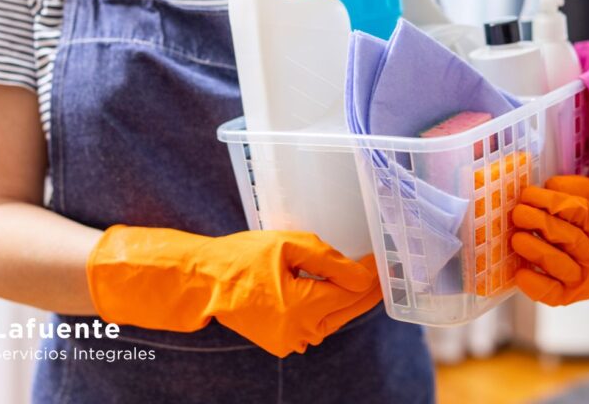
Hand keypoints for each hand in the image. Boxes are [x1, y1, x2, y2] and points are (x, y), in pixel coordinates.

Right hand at [87, 227, 380, 356]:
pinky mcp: (284, 343)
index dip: (371, 276)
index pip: (352, 294)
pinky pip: (317, 324)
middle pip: (348, 310)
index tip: (384, 259)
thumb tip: (363, 275)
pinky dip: (328, 309)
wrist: (204, 282)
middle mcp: (300, 331)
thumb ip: (330, 261)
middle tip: (382, 269)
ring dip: (348, 300)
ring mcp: (292, 341)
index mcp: (302, 307)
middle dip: (366, 289)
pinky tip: (335, 290)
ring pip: (334, 319)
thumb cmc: (242, 258)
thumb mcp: (288, 246)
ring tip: (364, 278)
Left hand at [511, 176, 588, 305]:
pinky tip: (520, 273)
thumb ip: (578, 187)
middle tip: (518, 213)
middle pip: (569, 238)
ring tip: (517, 238)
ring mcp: (586, 278)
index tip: (528, 194)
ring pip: (559, 265)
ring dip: (535, 250)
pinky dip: (535, 285)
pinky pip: (551, 294)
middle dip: (540, 223)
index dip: (551, 202)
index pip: (580, 212)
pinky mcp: (570, 296)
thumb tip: (547, 187)